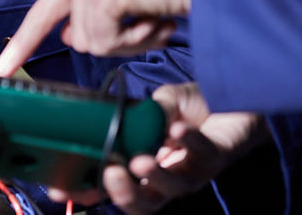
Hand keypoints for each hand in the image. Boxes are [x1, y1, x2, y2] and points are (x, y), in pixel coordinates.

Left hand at [0, 0, 203, 76]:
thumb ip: (99, 12)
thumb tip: (71, 36)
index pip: (46, 8)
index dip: (24, 41)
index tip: (2, 69)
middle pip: (76, 37)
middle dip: (114, 42)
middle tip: (149, 23)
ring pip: (93, 44)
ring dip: (131, 41)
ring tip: (157, 18)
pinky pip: (107, 43)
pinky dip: (138, 41)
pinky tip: (158, 19)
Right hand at [93, 83, 268, 214]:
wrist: (240, 98)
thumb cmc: (198, 105)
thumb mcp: (164, 101)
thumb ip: (146, 111)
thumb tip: (127, 117)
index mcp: (147, 165)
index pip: (112, 186)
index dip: (86, 190)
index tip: (61, 187)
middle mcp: (169, 175)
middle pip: (142, 204)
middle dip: (122, 195)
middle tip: (110, 175)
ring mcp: (195, 169)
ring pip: (172, 190)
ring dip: (154, 177)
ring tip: (140, 160)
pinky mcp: (218, 156)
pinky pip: (203, 154)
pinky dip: (189, 141)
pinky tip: (178, 128)